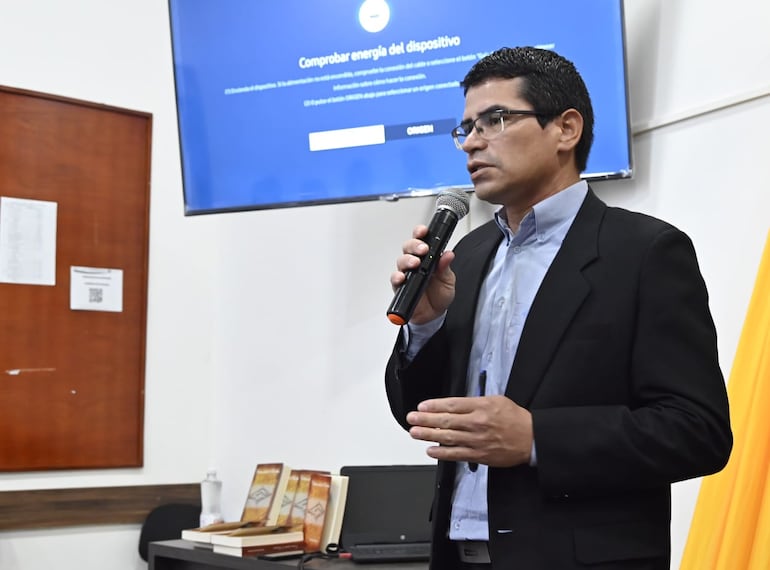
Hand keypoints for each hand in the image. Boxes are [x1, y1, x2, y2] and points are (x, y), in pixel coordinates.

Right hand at [389, 225, 455, 323]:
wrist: (434, 315)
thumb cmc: (439, 294)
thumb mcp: (448, 280)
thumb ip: (445, 267)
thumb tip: (448, 254)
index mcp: (427, 257)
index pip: (421, 240)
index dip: (420, 233)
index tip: (423, 231)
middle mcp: (415, 263)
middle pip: (408, 247)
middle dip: (414, 245)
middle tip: (422, 249)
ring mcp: (407, 274)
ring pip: (401, 261)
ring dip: (407, 260)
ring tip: (415, 263)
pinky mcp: (400, 287)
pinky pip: (395, 280)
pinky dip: (397, 277)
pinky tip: (402, 277)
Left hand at [406, 395, 532, 466]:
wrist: (531, 438)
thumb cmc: (515, 419)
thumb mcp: (496, 400)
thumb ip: (475, 402)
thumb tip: (454, 405)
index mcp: (481, 407)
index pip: (452, 405)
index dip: (434, 406)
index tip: (422, 406)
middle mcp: (477, 423)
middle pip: (446, 421)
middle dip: (426, 420)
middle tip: (412, 418)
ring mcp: (476, 440)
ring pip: (448, 438)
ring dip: (428, 435)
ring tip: (415, 433)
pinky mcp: (479, 455)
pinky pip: (456, 454)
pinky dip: (442, 453)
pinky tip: (430, 451)